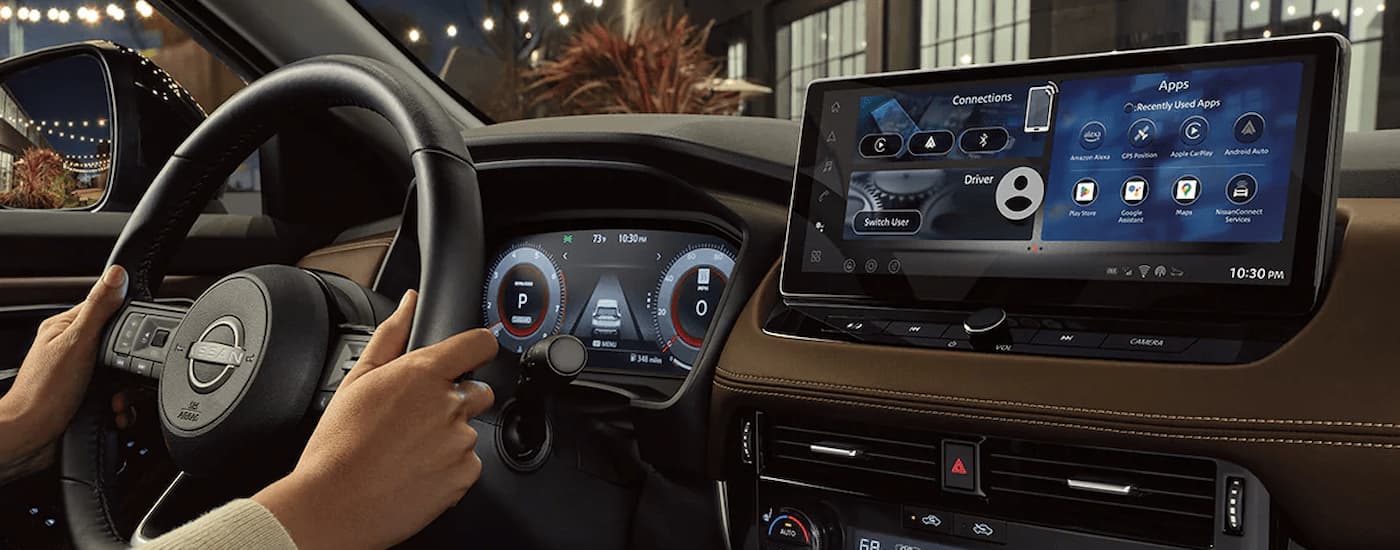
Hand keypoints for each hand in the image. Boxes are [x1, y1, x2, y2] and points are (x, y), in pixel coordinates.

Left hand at [0, 265, 126, 478]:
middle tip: (121, 377)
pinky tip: (115, 412)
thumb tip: (116, 274)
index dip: (128, 324)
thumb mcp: (77, 343)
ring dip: (127, 392)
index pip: (109, 310)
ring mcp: (81, 374)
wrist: (31, 436)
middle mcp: (74, 348)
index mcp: (67, 327)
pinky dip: (122, 407)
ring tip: (115, 401)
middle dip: (130, 367)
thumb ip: (99, 308)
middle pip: (121, 345)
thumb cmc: (44, 392)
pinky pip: (118, 396)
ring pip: (123, 374)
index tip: (136, 341)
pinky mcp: (88, 396)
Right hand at [253, 290, 496, 549]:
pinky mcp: (465, 474)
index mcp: (424, 373)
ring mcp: (461, 441)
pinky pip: (468, 464)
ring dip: (449, 437)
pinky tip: (416, 471)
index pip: (480, 344)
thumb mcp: (357, 379)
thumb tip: (410, 303)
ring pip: (470, 430)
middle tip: (418, 419)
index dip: (477, 349)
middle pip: (479, 390)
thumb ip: (391, 335)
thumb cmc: (339, 446)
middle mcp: (450, 404)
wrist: (334, 505)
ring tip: (408, 450)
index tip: (471, 356)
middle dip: (457, 400)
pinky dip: (449, 467)